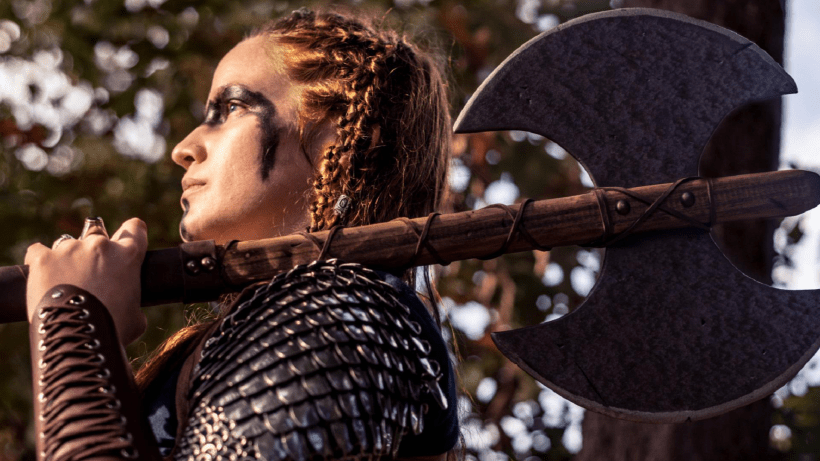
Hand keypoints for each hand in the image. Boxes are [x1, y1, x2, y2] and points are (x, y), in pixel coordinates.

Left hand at [25, 218, 148, 345]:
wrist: (78, 338)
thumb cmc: (112, 329)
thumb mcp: (136, 316)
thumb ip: (133, 301)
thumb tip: (129, 306)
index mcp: (128, 255)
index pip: (134, 229)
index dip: (132, 233)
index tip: (125, 241)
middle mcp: (99, 245)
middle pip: (97, 235)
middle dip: (94, 252)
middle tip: (90, 274)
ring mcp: (69, 249)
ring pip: (67, 244)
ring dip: (68, 259)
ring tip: (64, 283)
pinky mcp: (42, 258)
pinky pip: (38, 252)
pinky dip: (40, 263)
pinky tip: (42, 278)